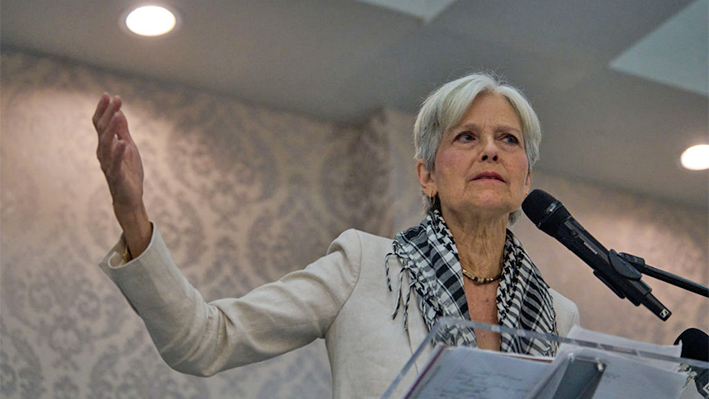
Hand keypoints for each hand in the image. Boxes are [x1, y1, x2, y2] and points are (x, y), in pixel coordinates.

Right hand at [93, 94, 150, 257]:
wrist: (130, 198)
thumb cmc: (128, 172)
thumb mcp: (128, 147)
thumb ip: (123, 131)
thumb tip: (119, 112)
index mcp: (106, 145)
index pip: (100, 124)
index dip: (104, 110)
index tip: (109, 95)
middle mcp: (103, 153)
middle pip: (102, 130)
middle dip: (108, 114)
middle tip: (114, 99)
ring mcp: (108, 165)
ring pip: (106, 145)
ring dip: (111, 129)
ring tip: (116, 115)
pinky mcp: (116, 176)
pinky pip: (115, 163)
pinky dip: (118, 153)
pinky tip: (123, 143)